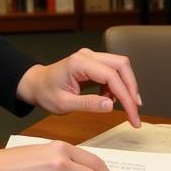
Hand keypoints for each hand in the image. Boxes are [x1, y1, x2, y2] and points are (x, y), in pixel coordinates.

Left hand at [16, 48, 141, 126]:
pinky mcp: (93, 62)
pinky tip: (109, 99)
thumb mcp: (64, 104)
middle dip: (131, 88)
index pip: (111, 76)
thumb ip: (87, 104)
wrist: (35, 84)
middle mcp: (88, 55)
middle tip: (134, 111)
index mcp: (79, 63)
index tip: (133, 115)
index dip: (126, 96)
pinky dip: (117, 86)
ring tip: (122, 106)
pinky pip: (113, 71)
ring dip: (126, 87)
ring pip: (120, 66)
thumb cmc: (45, 93)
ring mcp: (91, 57)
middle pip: (122, 65)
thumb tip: (111, 105)